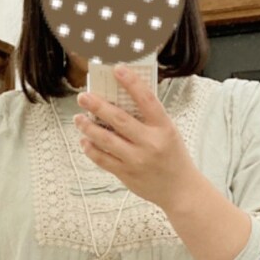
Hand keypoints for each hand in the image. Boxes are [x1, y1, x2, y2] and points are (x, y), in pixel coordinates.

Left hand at [73, 65, 197, 212]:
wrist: (180, 190)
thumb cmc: (173, 157)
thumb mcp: (168, 132)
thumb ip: (148, 118)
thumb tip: (120, 99)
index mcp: (163, 128)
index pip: (146, 100)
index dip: (131, 82)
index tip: (117, 69)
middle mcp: (150, 143)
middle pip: (119, 120)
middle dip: (98, 106)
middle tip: (83, 96)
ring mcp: (137, 160)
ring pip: (106, 140)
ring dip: (88, 128)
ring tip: (79, 118)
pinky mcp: (126, 175)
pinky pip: (103, 160)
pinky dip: (91, 149)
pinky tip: (84, 141)